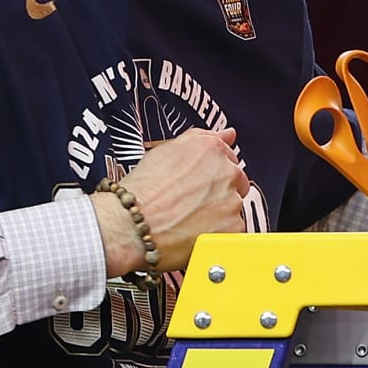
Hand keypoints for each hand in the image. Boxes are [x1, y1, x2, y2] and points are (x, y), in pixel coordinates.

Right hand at [98, 127, 248, 276]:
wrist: (131, 224)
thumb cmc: (143, 191)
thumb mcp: (167, 150)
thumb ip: (202, 138)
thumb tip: (227, 133)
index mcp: (212, 149)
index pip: (229, 157)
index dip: (212, 173)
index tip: (201, 183)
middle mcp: (226, 172)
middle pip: (236, 183)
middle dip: (219, 193)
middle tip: (192, 204)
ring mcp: (232, 201)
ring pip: (234, 208)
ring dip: (219, 214)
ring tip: (189, 220)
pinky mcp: (233, 229)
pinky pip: (233, 232)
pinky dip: (218, 235)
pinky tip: (196, 233)